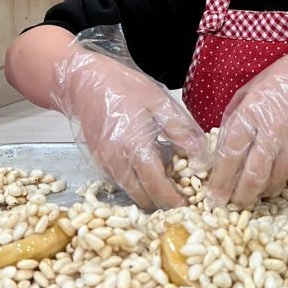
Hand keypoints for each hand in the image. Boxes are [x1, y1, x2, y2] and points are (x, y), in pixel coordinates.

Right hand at [54, 50, 208, 209]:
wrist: (85, 81)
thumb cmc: (124, 87)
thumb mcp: (160, 103)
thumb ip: (182, 132)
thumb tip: (201, 157)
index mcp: (134, 146)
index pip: (157, 187)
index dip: (174, 201)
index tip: (190, 206)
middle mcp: (116, 161)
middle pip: (143, 197)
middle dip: (164, 201)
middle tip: (183, 193)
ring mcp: (104, 164)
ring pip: (131, 192)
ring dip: (150, 192)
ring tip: (168, 175)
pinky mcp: (99, 162)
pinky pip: (121, 182)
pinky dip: (137, 182)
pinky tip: (149, 164)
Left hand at [208, 44, 287, 206]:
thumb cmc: (283, 80)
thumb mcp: (250, 93)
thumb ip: (236, 120)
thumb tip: (222, 150)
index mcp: (251, 114)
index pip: (231, 154)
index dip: (221, 179)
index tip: (214, 194)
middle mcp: (272, 132)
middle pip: (253, 176)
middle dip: (240, 196)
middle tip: (232, 203)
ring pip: (274, 179)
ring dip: (260, 191)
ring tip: (251, 194)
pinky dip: (279, 179)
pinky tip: (272, 178)